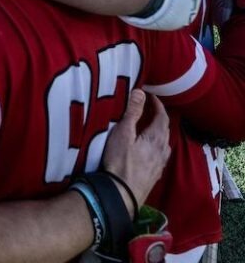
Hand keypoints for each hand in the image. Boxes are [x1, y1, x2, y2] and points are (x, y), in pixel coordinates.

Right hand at [102, 89, 169, 206]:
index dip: (158, 104)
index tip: (151, 95)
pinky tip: (148, 150)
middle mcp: (162, 151)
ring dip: (158, 132)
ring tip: (149, 127)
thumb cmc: (121, 161)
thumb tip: (141, 91)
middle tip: (149, 108)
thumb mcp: (123, 133)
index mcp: (156, 138)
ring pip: (163, 144)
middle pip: (165, 130)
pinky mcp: (154, 175)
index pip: (162, 117)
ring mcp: (159, 165)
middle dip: (159, 117)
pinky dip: (155, 145)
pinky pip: (159, 155)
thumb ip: (132, 112)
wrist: (122, 194)